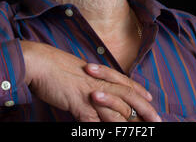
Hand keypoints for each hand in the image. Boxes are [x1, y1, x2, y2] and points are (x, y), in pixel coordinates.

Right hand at [20, 41, 160, 121]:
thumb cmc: (54, 65)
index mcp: (99, 73)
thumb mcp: (76, 69)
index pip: (125, 82)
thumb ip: (88, 79)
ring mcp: (90, 93)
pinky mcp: (79, 104)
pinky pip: (94, 123)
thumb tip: (94, 88)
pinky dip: (101, 131)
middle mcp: (99, 82)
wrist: (38, 61)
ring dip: (128, 125)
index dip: (140, 91)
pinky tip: (108, 134)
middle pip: (128, 97)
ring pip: (116, 112)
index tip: (150, 98)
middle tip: (157, 121)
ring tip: (139, 131)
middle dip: (144, 110)